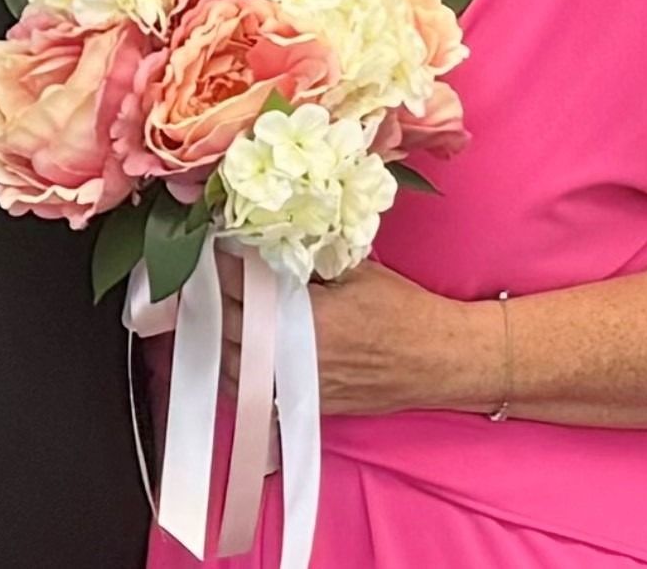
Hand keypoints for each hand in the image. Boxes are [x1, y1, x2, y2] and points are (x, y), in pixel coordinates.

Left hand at [219, 252, 499, 416]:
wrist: (440, 359)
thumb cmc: (402, 310)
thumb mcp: (353, 270)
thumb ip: (306, 260)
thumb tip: (266, 242)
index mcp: (305, 320)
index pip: (242, 288)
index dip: (223, 264)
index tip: (211, 245)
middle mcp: (295, 359)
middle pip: (230, 328)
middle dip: (215, 297)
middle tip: (206, 272)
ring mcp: (300, 387)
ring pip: (235, 366)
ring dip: (220, 337)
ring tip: (215, 308)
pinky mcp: (309, 404)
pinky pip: (257, 391)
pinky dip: (241, 367)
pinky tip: (237, 347)